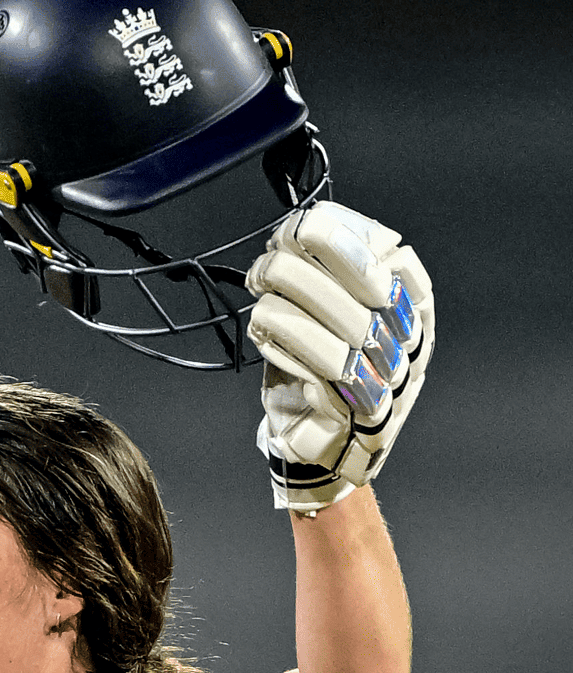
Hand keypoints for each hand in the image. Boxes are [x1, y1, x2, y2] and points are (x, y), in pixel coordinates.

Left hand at [246, 201, 433, 511]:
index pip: (395, 262)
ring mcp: (389, 380)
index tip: (300, 226)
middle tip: (267, 257)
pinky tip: (262, 326)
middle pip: (368, 290)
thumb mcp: (332, 316)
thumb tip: (301, 226)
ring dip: (293, 299)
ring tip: (259, 286)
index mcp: (414, 311)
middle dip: (311, 264)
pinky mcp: (355, 411)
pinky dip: (287, 340)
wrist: (323, 446)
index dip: (348, 237)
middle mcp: (410, 344)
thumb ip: (330, 276)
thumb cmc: (323, 372)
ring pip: (346, 328)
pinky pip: (322, 369)